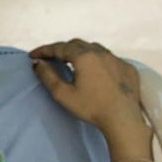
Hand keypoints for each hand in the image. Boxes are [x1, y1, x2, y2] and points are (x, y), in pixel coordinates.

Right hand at [29, 40, 147, 136]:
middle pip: (77, 44)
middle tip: (51, 58)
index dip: (44, 50)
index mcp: (84, 57)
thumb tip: (37, 63)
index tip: (33, 55)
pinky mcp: (128, 68)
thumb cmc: (91, 107)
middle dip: (62, 49)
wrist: (122, 118)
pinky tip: (96, 71)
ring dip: (81, 52)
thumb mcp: (63, 94)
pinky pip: (109, 58)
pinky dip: (98, 60)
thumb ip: (48, 76)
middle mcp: (101, 53)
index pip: (60, 47)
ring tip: (73, 62)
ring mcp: (117, 59)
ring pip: (95, 48)